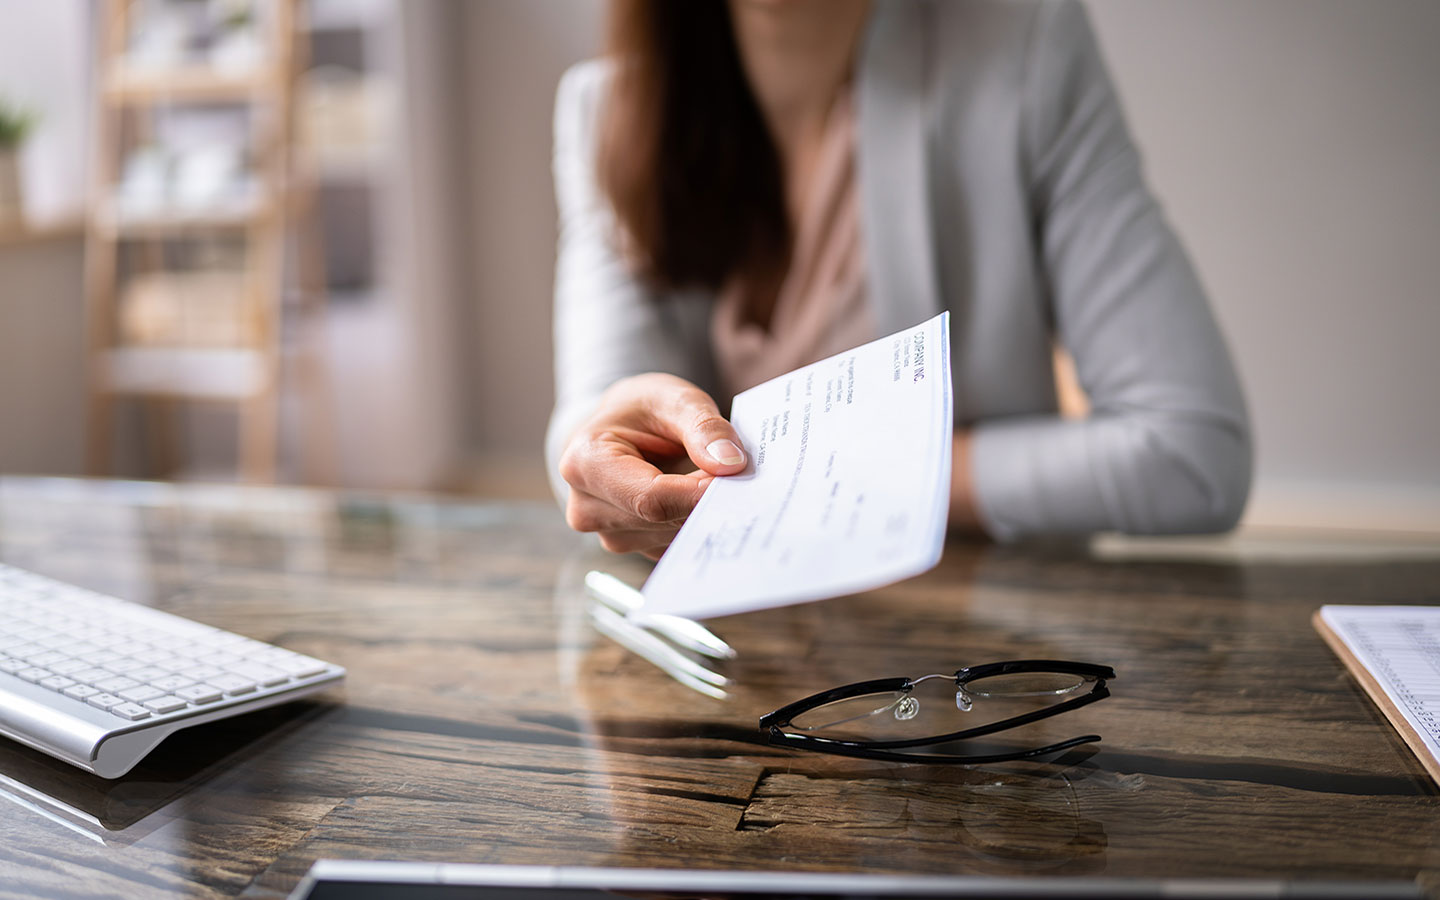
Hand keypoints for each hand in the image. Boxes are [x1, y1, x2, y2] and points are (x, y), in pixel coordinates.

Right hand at [558, 373, 747, 558]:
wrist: (622, 428)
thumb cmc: (643, 409)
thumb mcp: (675, 399)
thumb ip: (704, 427)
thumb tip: (731, 464)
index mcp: (585, 463)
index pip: (651, 498)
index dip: (699, 492)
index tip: (737, 477)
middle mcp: (587, 508)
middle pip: (663, 521)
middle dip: (705, 499)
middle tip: (736, 473)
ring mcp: (608, 533)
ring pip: (674, 536)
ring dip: (702, 511)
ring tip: (711, 477)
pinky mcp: (633, 546)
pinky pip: (676, 544)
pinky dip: (696, 521)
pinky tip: (701, 497)